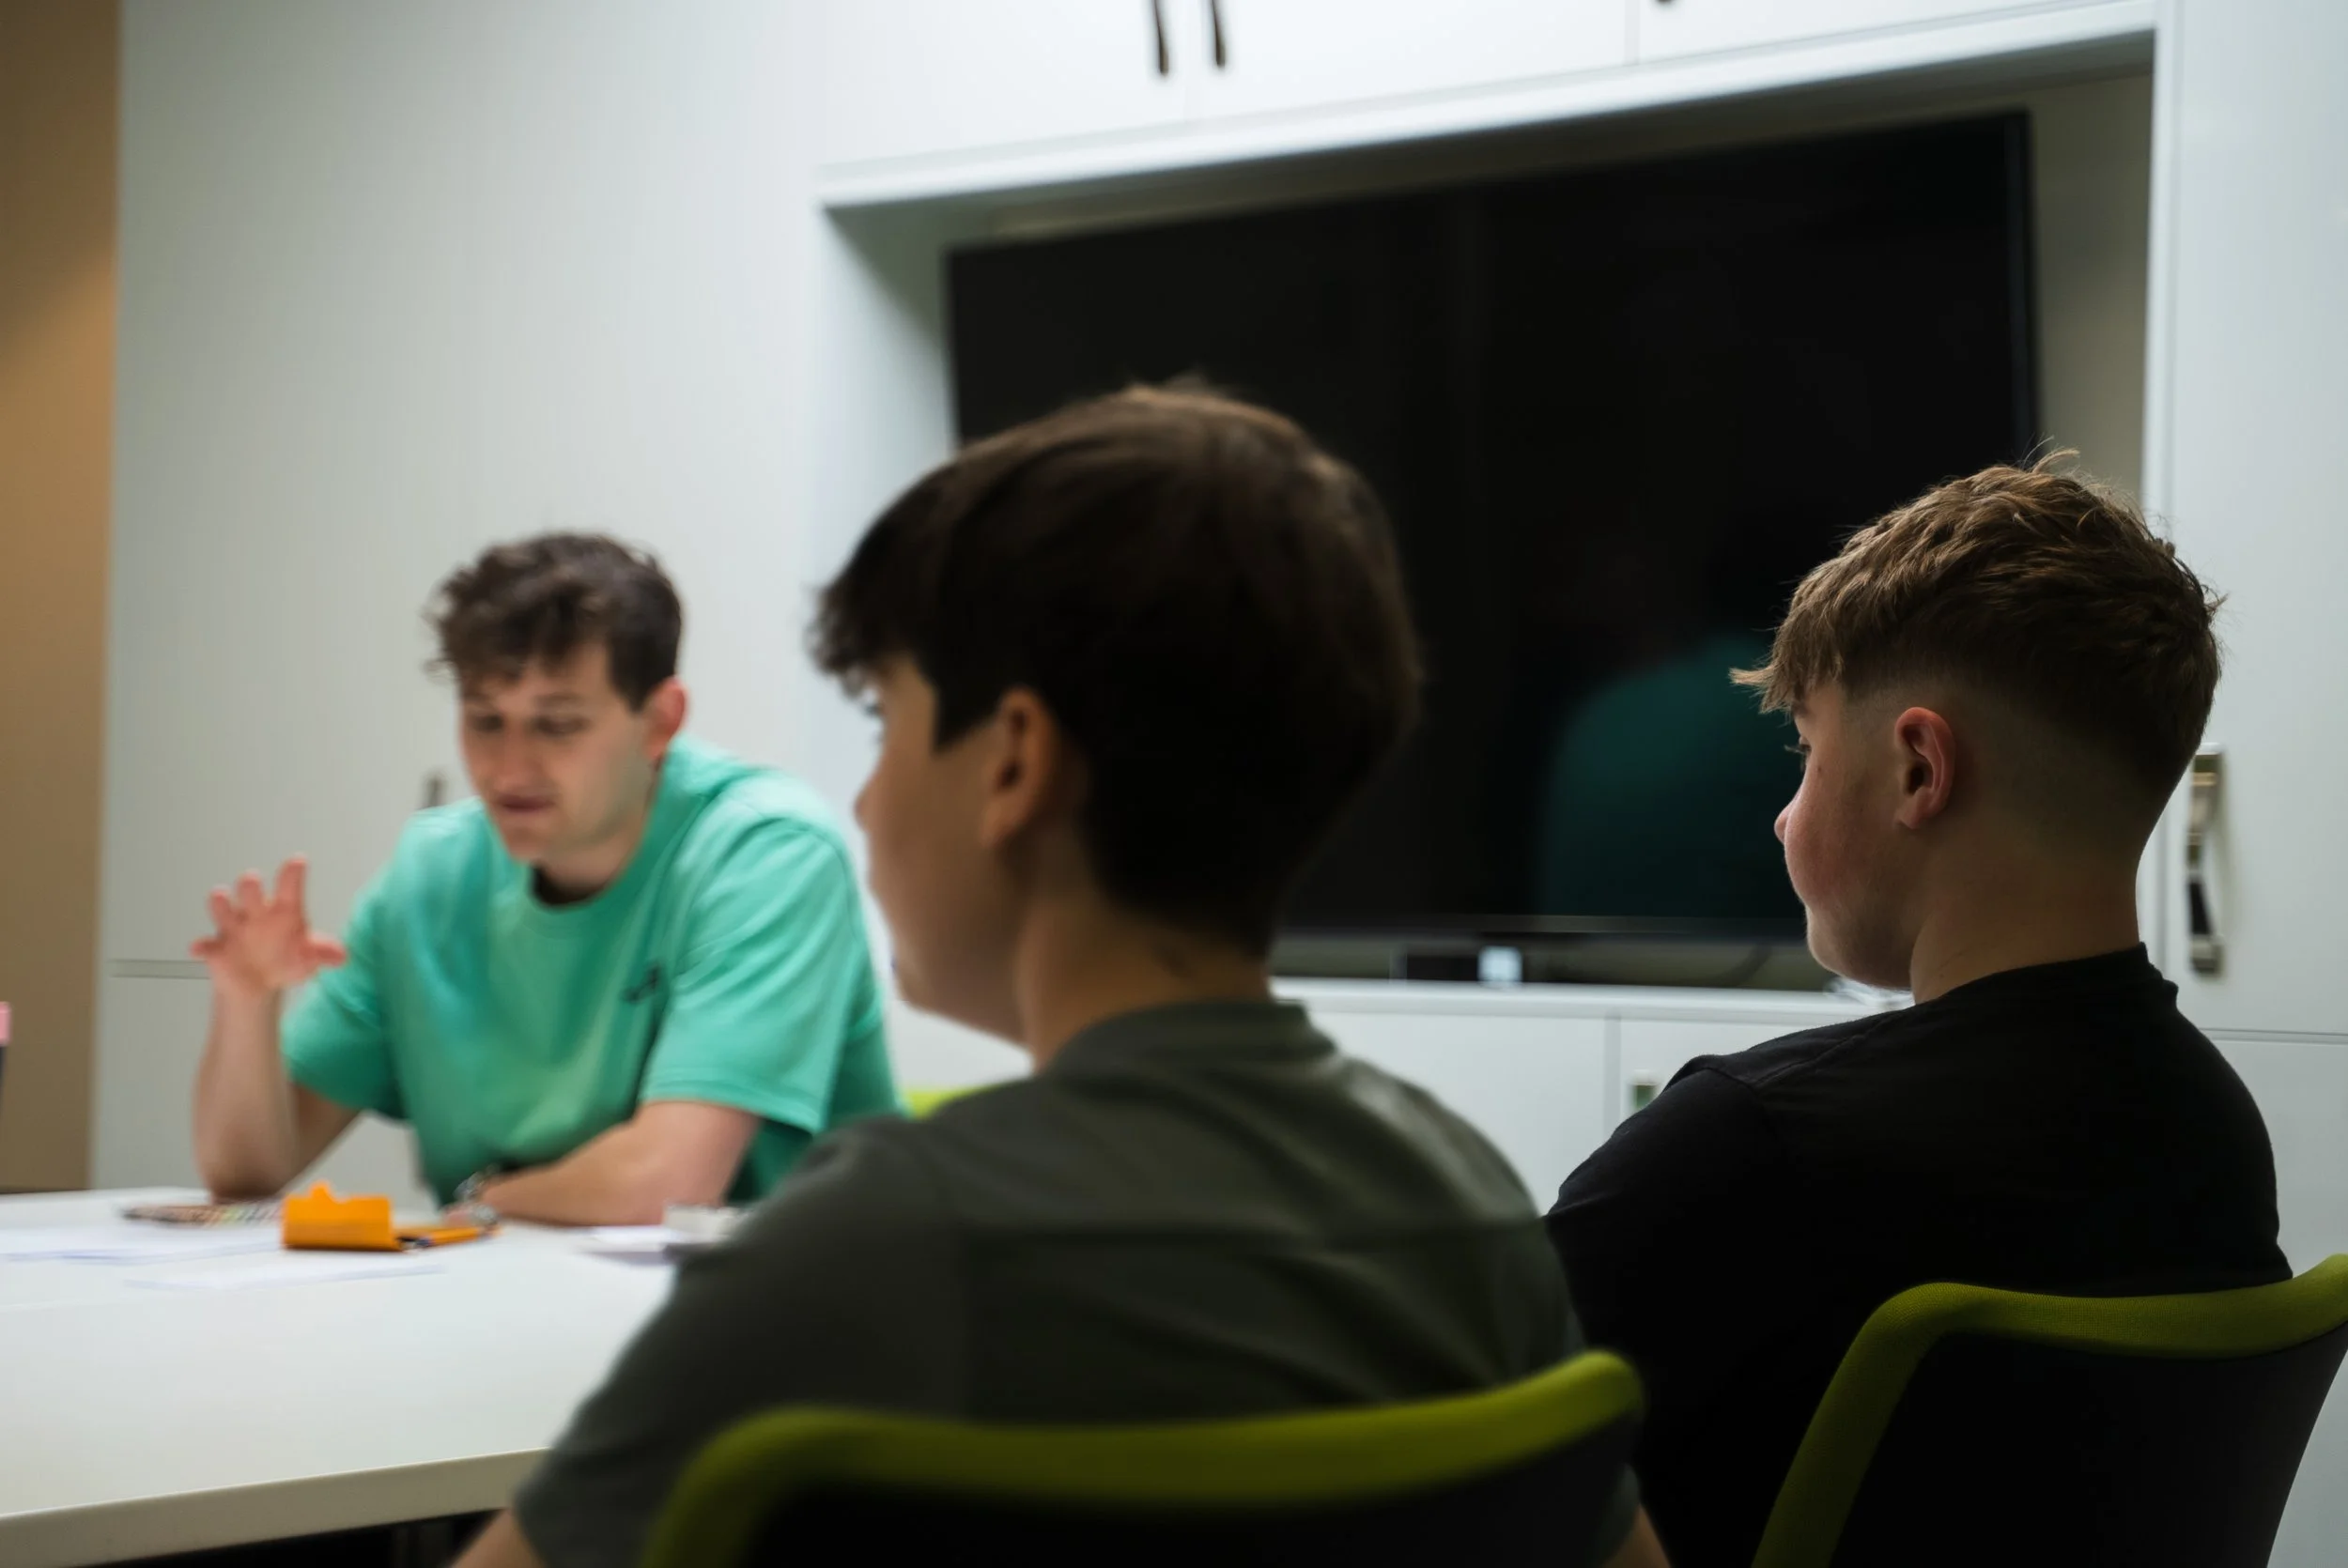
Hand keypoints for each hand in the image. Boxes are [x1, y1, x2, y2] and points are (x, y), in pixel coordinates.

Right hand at [190, 857, 348, 1001]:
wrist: (259, 985)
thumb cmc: (286, 960)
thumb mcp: (308, 959)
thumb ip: (322, 954)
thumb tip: (341, 957)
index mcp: (283, 911)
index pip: (289, 889)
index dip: (292, 875)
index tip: (298, 861)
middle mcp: (256, 914)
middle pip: (251, 894)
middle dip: (250, 887)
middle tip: (251, 879)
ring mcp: (234, 929)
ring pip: (224, 911)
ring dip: (220, 904)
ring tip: (219, 895)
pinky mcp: (217, 949)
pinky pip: (207, 946)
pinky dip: (202, 945)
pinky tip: (198, 947)